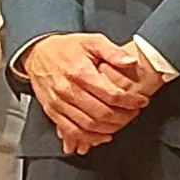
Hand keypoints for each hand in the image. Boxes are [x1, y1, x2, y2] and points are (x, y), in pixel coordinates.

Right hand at [20, 30, 160, 156]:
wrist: (38, 53)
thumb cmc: (67, 48)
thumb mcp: (92, 41)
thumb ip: (113, 52)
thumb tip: (130, 61)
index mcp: (80, 72)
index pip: (112, 94)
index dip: (131, 101)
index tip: (142, 101)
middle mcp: (68, 90)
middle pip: (101, 113)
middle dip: (123, 117)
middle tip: (134, 114)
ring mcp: (58, 103)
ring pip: (88, 125)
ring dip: (109, 129)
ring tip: (122, 123)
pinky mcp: (52, 111)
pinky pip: (71, 131)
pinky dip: (89, 138)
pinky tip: (103, 136)